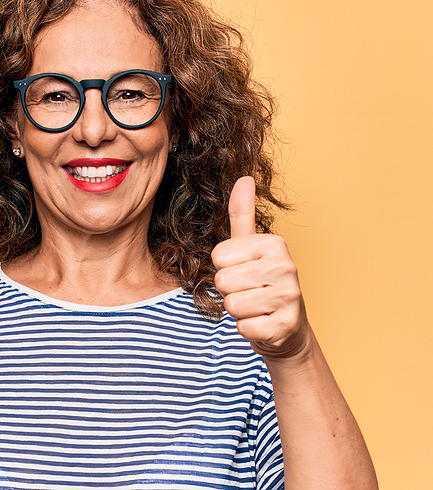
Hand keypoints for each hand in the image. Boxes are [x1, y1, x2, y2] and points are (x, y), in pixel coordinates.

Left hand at [211, 177, 308, 361]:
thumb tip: (244, 178)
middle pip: (222, 280)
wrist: (287, 328)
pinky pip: (243, 328)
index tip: (244, 271)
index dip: (224, 268)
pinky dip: (248, 330)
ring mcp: (290, 298)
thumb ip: (242, 214)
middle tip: (249, 292)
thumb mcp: (249, 247)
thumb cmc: (261, 283)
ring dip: (238, 311)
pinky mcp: (286, 326)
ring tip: (256, 307)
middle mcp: (286, 267)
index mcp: (274, 243)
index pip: (218, 257)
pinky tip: (263, 323)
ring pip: (231, 304)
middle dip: (229, 291)